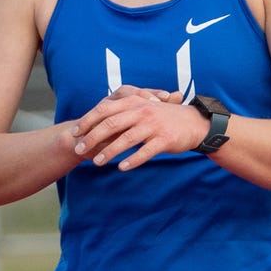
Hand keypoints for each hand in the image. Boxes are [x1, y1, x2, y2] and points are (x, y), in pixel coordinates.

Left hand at [70, 85, 200, 170]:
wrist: (195, 123)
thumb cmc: (164, 118)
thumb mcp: (144, 109)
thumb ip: (123, 113)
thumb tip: (98, 122)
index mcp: (135, 102)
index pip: (105, 110)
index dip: (88, 121)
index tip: (74, 132)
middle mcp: (142, 111)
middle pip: (111, 124)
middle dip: (92, 137)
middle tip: (80, 149)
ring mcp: (154, 125)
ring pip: (126, 139)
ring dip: (109, 151)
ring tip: (97, 162)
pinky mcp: (165, 139)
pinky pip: (145, 151)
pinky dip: (133, 160)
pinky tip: (122, 168)